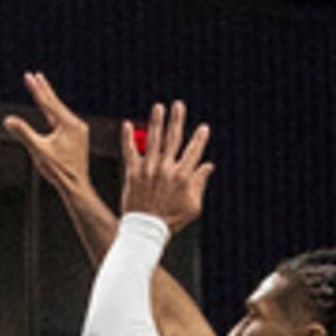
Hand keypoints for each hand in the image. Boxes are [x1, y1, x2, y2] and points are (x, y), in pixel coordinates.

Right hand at [1, 68, 96, 194]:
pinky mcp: (78, 137)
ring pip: (60, 111)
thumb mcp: (38, 150)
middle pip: (55, 103)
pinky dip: (55, 112)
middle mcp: (76, 124)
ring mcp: (79, 130)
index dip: (36, 89)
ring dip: (50, 100)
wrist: (76, 184)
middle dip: (44, 89)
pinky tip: (52, 111)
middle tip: (35, 75)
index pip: (48, 102)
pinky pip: (64, 120)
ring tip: (42, 88)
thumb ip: (23, 133)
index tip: (29, 76)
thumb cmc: (59, 170)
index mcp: (68, 124)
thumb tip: (8, 121)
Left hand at [121, 99, 211, 229]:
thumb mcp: (193, 206)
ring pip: (153, 139)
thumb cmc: (171, 220)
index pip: (194, 151)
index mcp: (183, 175)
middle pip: (173, 138)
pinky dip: (127, 137)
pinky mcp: (132, 173)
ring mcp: (148, 169)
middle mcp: (166, 168)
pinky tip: (126, 124)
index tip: (203, 127)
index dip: (199, 138)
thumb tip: (209, 166)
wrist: (145, 230)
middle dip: (177, 120)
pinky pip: (129, 151)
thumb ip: (201, 183)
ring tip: (158, 107)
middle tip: (178, 105)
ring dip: (156, 121)